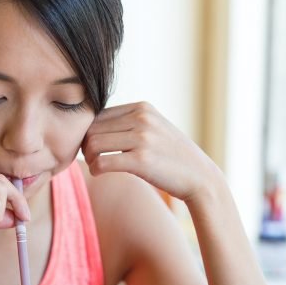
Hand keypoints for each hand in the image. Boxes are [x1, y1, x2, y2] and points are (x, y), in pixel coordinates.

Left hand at [82, 101, 216, 202]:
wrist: (199, 177)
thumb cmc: (171, 156)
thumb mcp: (153, 129)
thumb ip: (128, 122)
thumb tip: (91, 124)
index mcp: (142, 108)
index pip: (98, 114)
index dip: (89, 131)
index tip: (93, 147)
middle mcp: (142, 118)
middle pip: (92, 128)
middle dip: (86, 145)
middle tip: (91, 159)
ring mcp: (143, 138)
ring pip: (93, 144)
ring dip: (89, 158)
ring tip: (96, 166)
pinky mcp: (142, 160)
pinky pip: (102, 162)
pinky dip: (95, 169)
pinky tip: (100, 173)